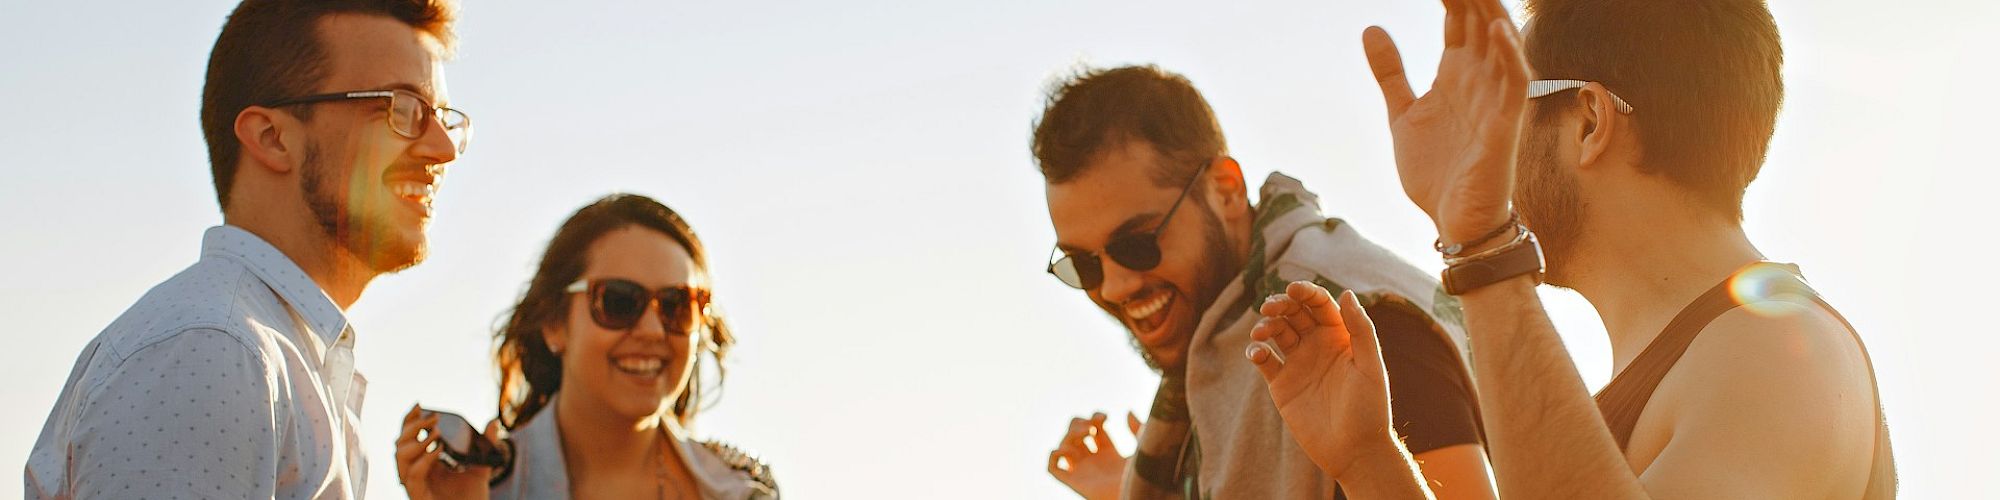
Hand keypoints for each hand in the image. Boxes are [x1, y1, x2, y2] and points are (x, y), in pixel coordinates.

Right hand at [395, 404, 496, 499]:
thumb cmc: (472, 498)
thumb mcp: (481, 467)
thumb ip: (486, 445)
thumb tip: (493, 422)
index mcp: (424, 462)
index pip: (408, 437)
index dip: (409, 420)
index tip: (419, 405)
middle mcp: (415, 472)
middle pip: (399, 444)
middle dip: (412, 427)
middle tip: (432, 417)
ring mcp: (415, 484)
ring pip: (399, 458)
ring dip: (415, 441)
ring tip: (435, 433)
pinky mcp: (418, 496)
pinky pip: (413, 476)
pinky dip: (424, 461)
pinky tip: (438, 450)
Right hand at [1046, 411, 1141, 499]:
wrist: (1135, 494)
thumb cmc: (1142, 476)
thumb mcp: (1142, 448)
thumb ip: (1137, 429)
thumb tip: (1127, 411)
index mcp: (1109, 453)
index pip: (1094, 429)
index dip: (1095, 418)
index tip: (1105, 418)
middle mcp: (1093, 461)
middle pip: (1075, 434)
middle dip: (1080, 424)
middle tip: (1093, 428)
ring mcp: (1082, 471)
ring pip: (1064, 446)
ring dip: (1071, 434)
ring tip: (1089, 434)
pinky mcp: (1074, 482)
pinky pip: (1053, 467)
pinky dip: (1055, 455)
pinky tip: (1069, 449)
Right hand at [1247, 283, 1397, 478]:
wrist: (1354, 451)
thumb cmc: (1370, 409)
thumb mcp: (1370, 366)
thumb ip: (1361, 329)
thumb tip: (1347, 293)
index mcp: (1340, 337)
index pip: (1319, 304)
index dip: (1306, 292)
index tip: (1293, 289)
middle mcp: (1317, 346)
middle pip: (1294, 313)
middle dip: (1280, 304)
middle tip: (1270, 307)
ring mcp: (1298, 364)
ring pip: (1276, 332)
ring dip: (1266, 325)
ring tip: (1261, 332)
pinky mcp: (1282, 384)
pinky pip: (1264, 360)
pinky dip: (1256, 352)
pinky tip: (1257, 353)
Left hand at [1366, 0, 1531, 242]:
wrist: (1454, 222)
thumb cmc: (1436, 171)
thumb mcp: (1402, 114)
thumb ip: (1390, 72)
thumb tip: (1370, 27)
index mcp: (1456, 74)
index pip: (1457, 20)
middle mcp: (1479, 79)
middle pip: (1480, 21)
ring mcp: (1495, 99)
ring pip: (1500, 42)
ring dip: (1489, 11)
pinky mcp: (1505, 126)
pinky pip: (1515, 83)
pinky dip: (1509, 54)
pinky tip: (1497, 29)